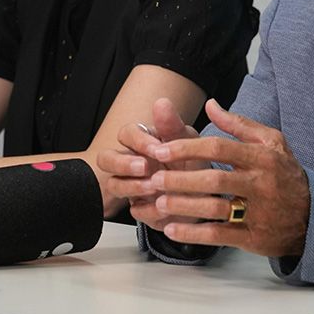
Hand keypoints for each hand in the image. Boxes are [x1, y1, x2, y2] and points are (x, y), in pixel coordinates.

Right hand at [98, 97, 201, 229]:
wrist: (207, 194)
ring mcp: (131, 185)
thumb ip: (172, 125)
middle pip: (106, 159)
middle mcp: (131, 162)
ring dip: (132, 186)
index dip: (138, 141)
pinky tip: (164, 207)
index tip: (157, 149)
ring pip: (113, 184)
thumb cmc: (192, 161)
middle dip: (123, 163)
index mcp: (142, 141)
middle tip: (145, 168)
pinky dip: (149, 209)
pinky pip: (134, 210)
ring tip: (154, 187)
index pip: (126, 134)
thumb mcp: (187, 141)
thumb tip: (161, 103)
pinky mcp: (140, 208)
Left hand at [143, 99, 309, 257]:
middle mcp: (261, 183)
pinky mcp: (254, 237)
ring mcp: (258, 212)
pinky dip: (194, 233)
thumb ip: (239, 125)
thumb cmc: (286, 175)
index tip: (161, 149)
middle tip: (153, 178)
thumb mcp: (272, 143)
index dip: (188, 148)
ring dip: (183, 206)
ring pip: (215, 208)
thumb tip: (210, 105)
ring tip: (158, 202)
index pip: (219, 148)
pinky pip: (219, 235)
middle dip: (180, 178)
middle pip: (214, 178)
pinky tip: (172, 229)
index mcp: (262, 157)